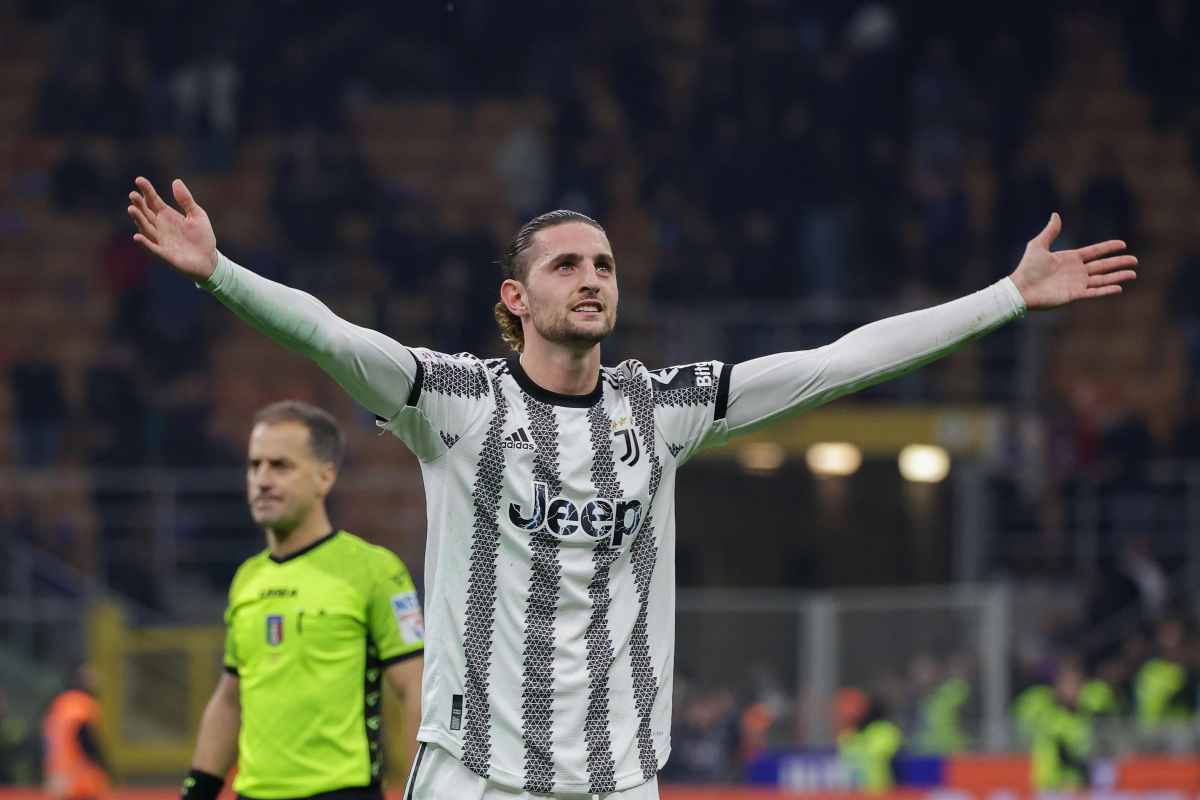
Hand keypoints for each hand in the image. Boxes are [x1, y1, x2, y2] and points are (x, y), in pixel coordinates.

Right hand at [127, 177, 218, 280]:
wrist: (209, 259)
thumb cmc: (202, 237)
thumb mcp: (197, 215)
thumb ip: (186, 200)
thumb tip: (176, 181)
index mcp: (167, 215)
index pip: (153, 200)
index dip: (146, 190)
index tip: (139, 180)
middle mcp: (160, 226)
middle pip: (146, 213)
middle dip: (139, 204)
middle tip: (133, 195)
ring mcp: (161, 240)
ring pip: (145, 228)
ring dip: (138, 219)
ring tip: (131, 209)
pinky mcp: (164, 254)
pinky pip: (152, 248)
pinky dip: (145, 243)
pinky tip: (137, 237)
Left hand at [1010, 212, 1136, 310]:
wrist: (1021, 288)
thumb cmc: (1027, 268)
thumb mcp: (1038, 245)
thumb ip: (1050, 231)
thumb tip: (1056, 215)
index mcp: (1070, 258)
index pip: (1094, 252)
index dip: (1108, 248)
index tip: (1123, 244)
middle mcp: (1076, 271)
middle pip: (1102, 265)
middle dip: (1119, 262)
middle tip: (1135, 260)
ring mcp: (1076, 283)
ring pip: (1102, 279)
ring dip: (1117, 276)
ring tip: (1133, 273)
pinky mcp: (1074, 295)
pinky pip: (1094, 292)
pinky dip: (1106, 290)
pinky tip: (1119, 287)